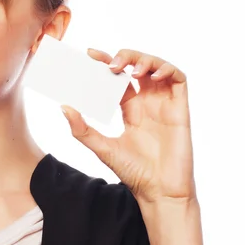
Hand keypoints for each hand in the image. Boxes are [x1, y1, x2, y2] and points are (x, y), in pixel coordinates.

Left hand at [61, 48, 196, 205]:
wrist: (158, 191)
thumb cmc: (133, 172)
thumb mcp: (102, 148)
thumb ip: (82, 129)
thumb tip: (63, 107)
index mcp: (129, 109)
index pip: (118, 78)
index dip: (107, 62)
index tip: (90, 54)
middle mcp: (147, 103)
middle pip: (138, 67)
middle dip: (126, 57)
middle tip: (111, 63)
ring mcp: (164, 104)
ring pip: (158, 67)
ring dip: (145, 60)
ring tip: (131, 69)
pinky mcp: (180, 109)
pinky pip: (179, 79)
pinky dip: (167, 69)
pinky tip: (153, 75)